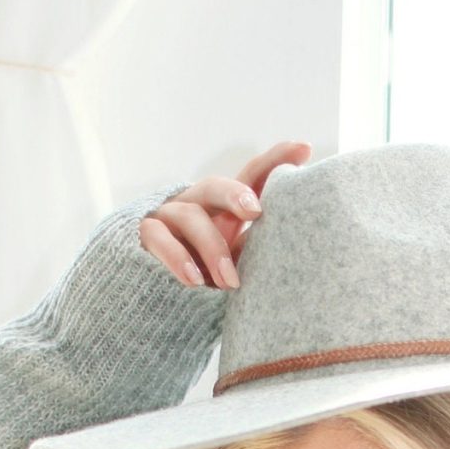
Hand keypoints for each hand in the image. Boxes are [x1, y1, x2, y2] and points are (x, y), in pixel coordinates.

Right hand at [139, 138, 312, 288]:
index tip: (304, 148)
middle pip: (215, 186)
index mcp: (224, 209)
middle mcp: (197, 204)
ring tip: (229, 282)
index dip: (275, 161)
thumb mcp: (237, 263)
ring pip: (190, 216)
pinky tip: (195, 281)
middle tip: (255, 211)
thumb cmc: (207, 278)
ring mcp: (169, 216)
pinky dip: (178, 258)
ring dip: (212, 248)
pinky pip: (159, 238)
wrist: (158, 300)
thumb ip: (261, 249)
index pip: (250, 178)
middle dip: (236, 194)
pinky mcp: (145, 235)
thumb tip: (302, 245)